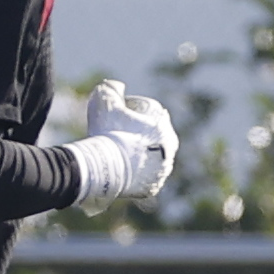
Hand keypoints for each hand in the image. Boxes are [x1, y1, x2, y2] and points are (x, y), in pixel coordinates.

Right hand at [67, 79, 179, 213]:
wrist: (103, 167)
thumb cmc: (106, 132)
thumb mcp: (104, 101)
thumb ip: (110, 89)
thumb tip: (117, 87)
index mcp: (163, 127)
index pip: (148, 116)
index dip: (129, 114)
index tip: (114, 119)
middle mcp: (169, 149)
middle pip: (150, 138)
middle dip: (135, 136)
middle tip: (114, 137)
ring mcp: (162, 170)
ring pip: (149, 159)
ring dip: (137, 156)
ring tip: (117, 155)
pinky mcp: (153, 187)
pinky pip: (144, 179)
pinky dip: (135, 175)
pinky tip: (121, 170)